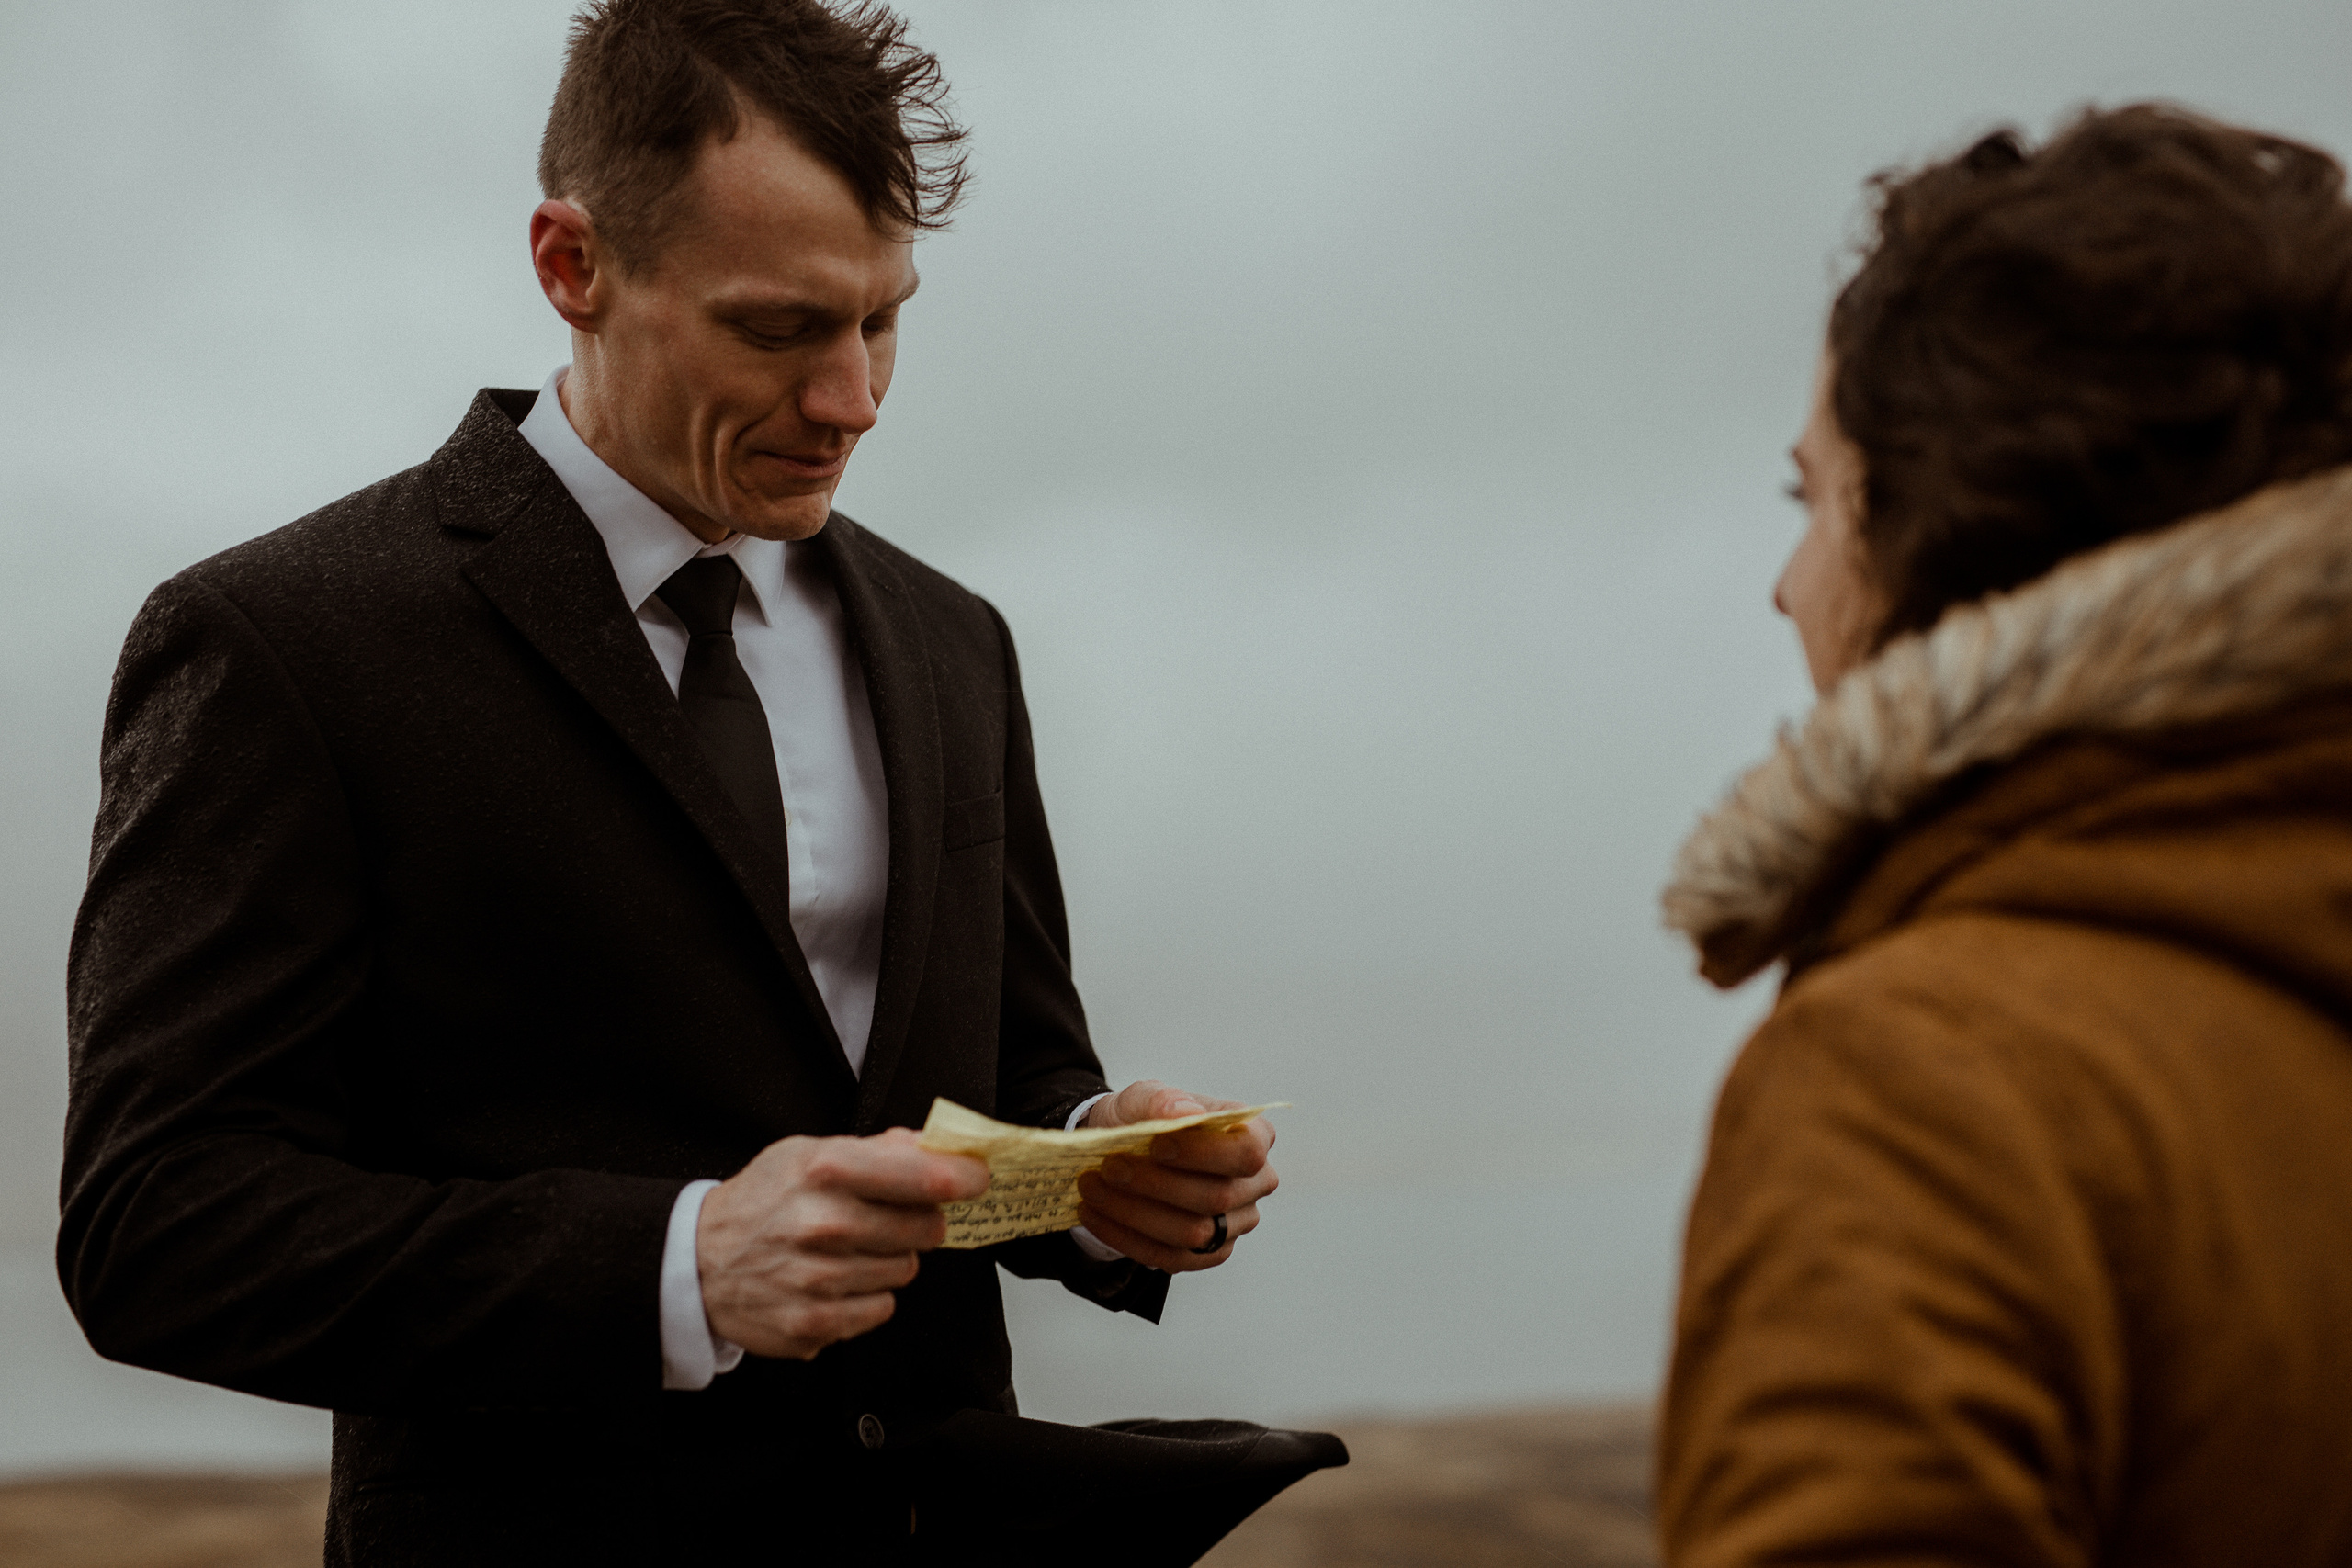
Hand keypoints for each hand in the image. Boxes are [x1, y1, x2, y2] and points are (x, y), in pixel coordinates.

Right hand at [696, 1128, 989, 1359]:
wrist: (697, 1262)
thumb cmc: (762, 1201)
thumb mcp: (807, 1154)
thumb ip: (876, 1149)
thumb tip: (935, 1145)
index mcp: (825, 1170)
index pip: (924, 1177)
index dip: (963, 1178)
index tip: (977, 1178)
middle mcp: (824, 1225)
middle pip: (925, 1228)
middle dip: (918, 1220)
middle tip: (888, 1216)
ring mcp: (819, 1279)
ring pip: (906, 1270)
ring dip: (890, 1259)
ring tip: (848, 1249)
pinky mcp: (815, 1323)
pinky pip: (881, 1308)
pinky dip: (867, 1296)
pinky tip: (834, 1281)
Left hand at [1075, 1080, 1277, 1272]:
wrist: (1124, 1152)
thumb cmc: (1145, 1120)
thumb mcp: (1143, 1097)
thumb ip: (1161, 1099)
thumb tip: (1186, 1113)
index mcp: (1254, 1135)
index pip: (1245, 1151)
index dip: (1203, 1153)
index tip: (1156, 1145)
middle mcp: (1256, 1183)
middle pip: (1217, 1197)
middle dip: (1157, 1184)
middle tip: (1109, 1167)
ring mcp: (1236, 1223)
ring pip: (1193, 1233)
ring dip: (1135, 1213)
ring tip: (1092, 1188)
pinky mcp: (1209, 1253)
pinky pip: (1171, 1257)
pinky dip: (1126, 1237)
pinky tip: (1094, 1214)